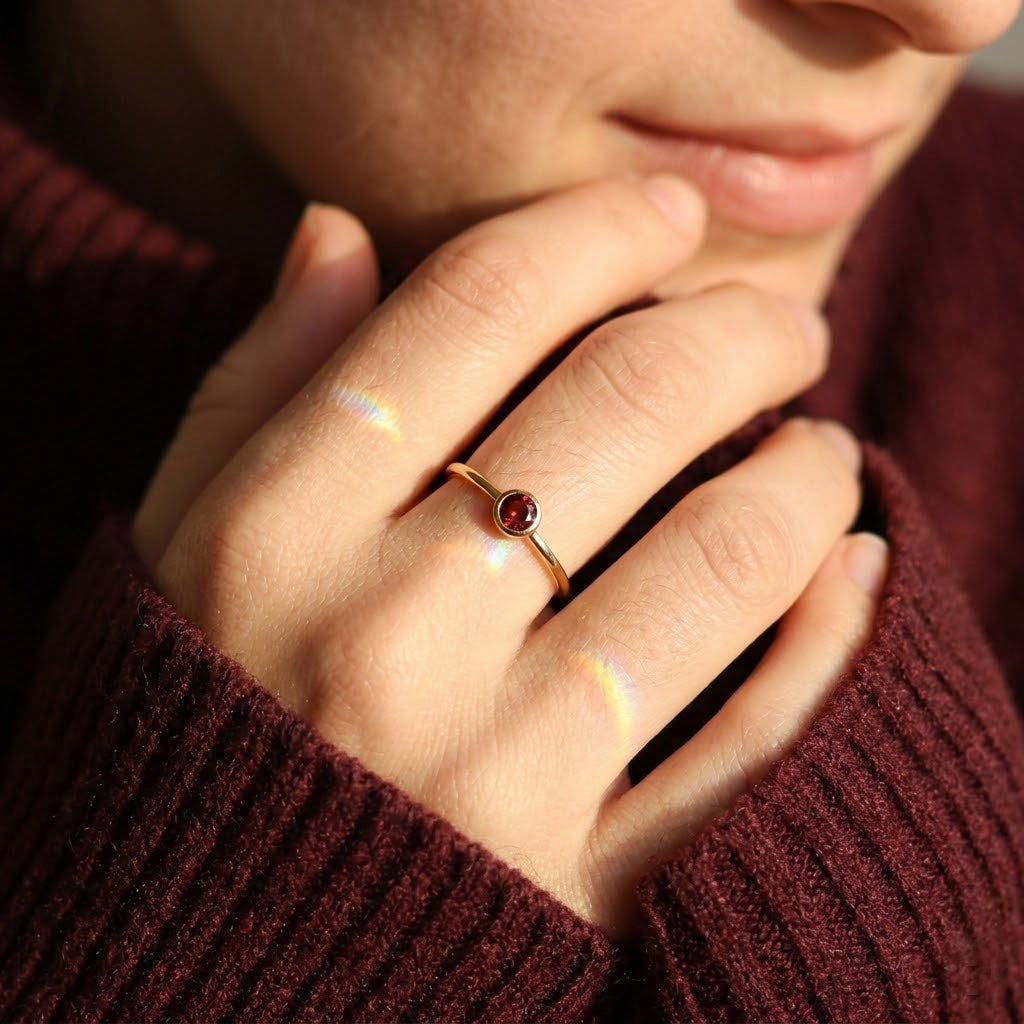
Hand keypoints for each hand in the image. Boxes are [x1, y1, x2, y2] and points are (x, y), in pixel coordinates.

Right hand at [132, 177, 887, 941]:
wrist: (210, 953)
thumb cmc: (199, 722)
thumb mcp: (180, 542)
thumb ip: (255, 386)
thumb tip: (335, 235)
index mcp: (272, 533)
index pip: (473, 308)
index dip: (595, 228)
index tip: (665, 217)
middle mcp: (383, 639)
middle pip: (622, 402)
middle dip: (737, 328)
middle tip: (779, 326)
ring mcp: (493, 773)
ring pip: (721, 558)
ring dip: (803, 474)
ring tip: (816, 451)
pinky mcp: (580, 890)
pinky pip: (754, 744)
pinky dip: (831, 638)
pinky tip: (853, 568)